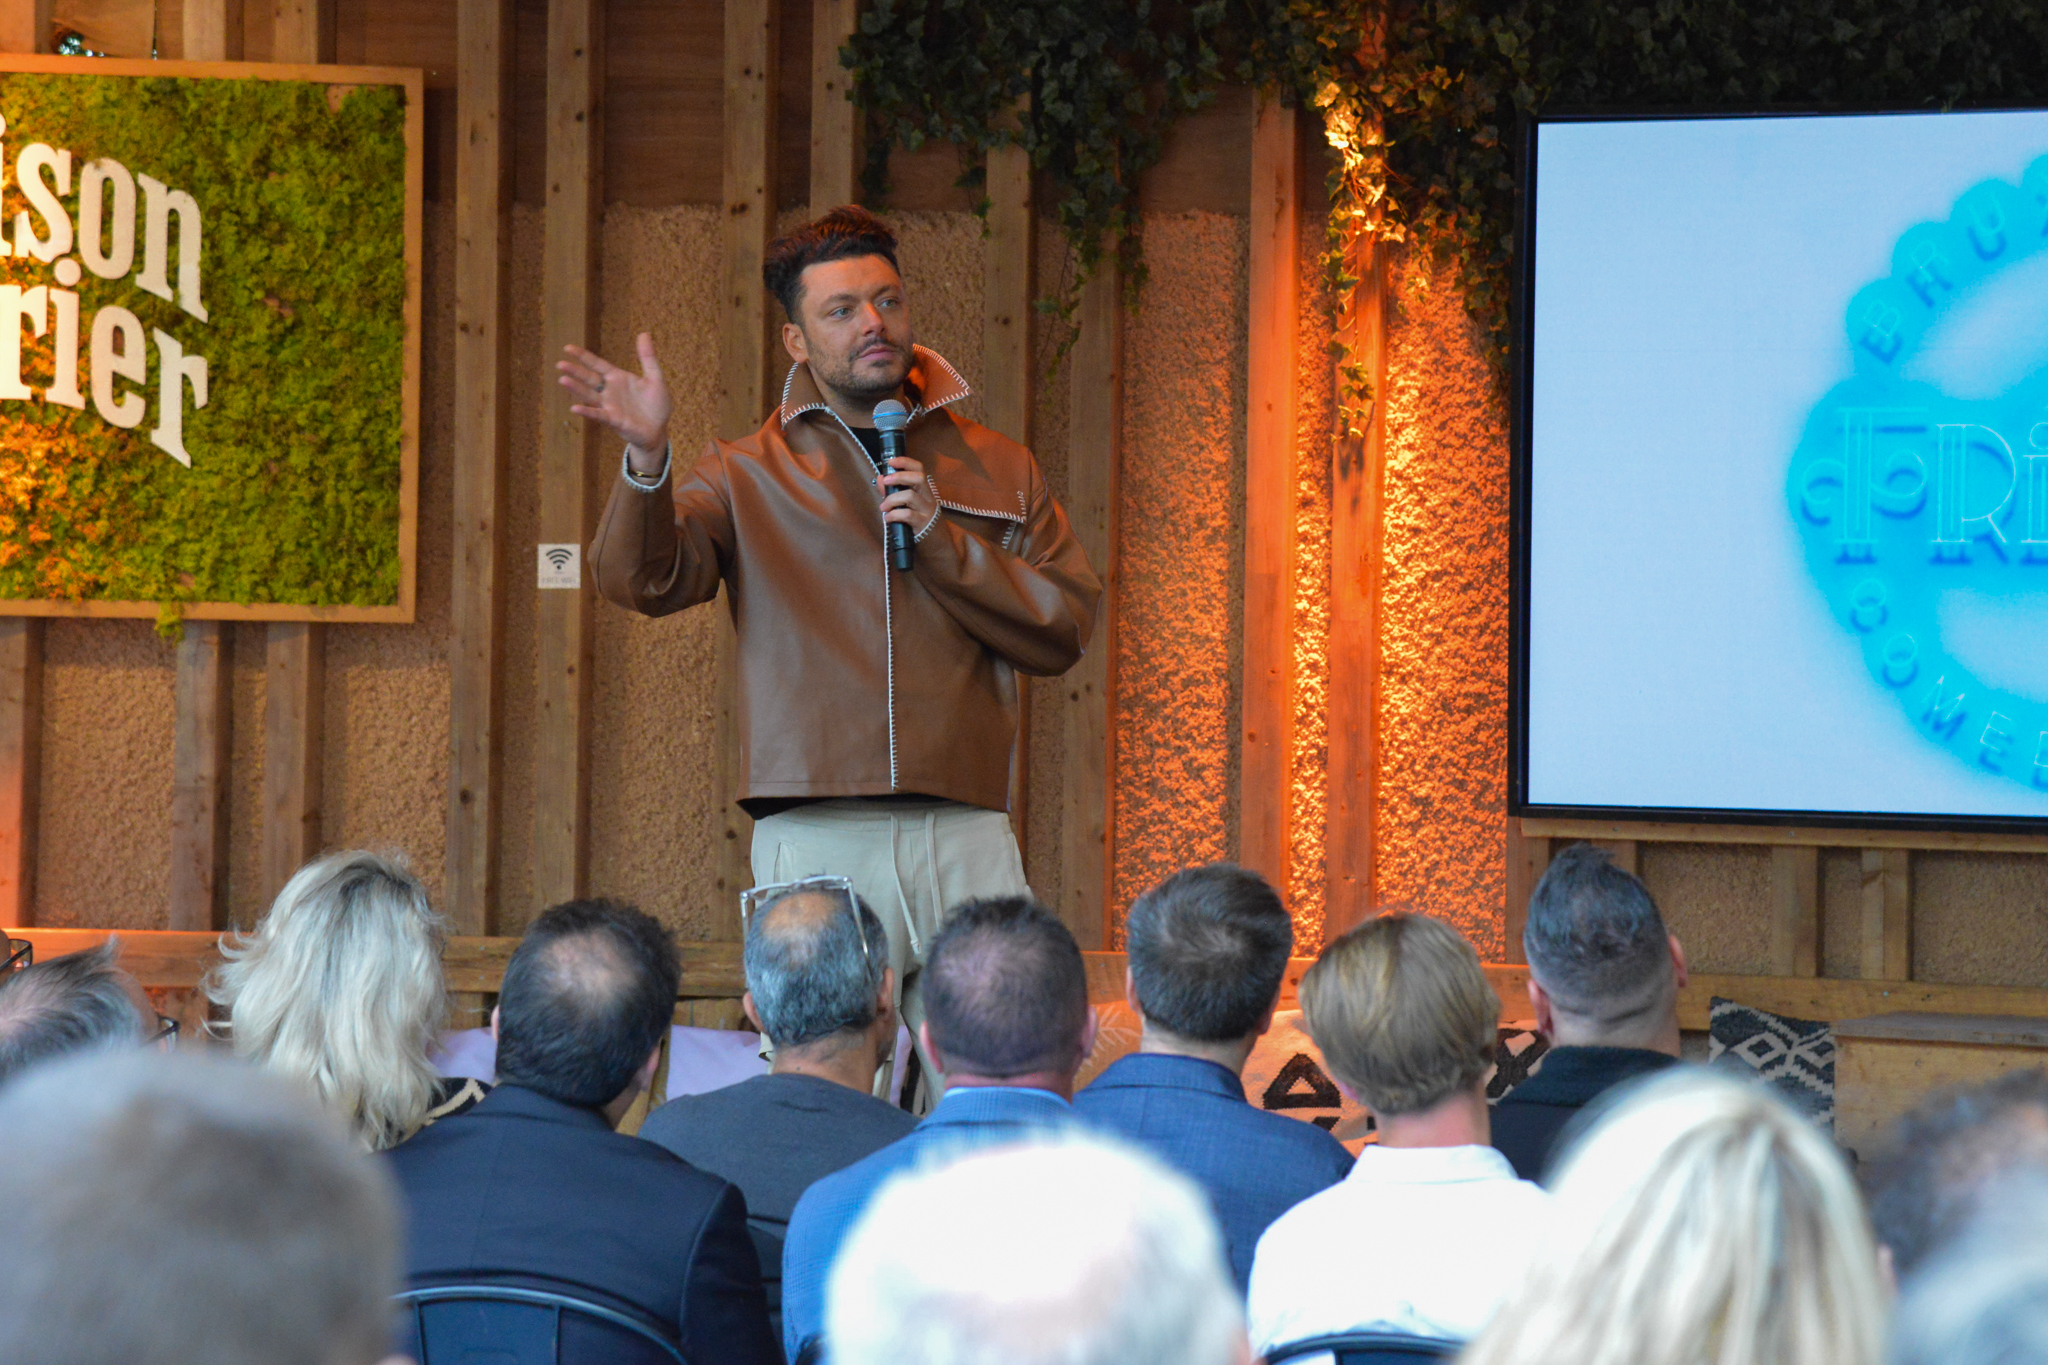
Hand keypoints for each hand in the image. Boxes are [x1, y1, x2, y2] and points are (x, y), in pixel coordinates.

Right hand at [558, 334, 672, 467]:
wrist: (659, 430)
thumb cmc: (655, 405)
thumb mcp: (655, 378)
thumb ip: (648, 357)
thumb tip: (644, 333)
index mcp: (617, 378)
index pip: (597, 364)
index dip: (583, 356)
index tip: (567, 348)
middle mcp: (609, 391)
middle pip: (589, 378)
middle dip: (575, 371)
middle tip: (560, 364)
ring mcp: (609, 406)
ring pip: (590, 395)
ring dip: (576, 388)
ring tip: (562, 380)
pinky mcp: (614, 420)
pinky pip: (598, 415)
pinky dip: (587, 412)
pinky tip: (575, 408)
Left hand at [877, 453, 937, 528]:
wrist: (934, 544)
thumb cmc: (917, 520)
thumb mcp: (905, 504)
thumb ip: (892, 491)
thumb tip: (880, 478)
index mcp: (923, 490)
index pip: (919, 469)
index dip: (905, 462)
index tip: (891, 462)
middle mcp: (928, 497)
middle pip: (918, 478)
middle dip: (899, 477)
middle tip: (886, 482)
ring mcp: (926, 510)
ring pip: (910, 496)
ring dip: (892, 499)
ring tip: (883, 507)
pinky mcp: (922, 523)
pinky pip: (907, 515)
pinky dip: (893, 515)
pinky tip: (888, 518)